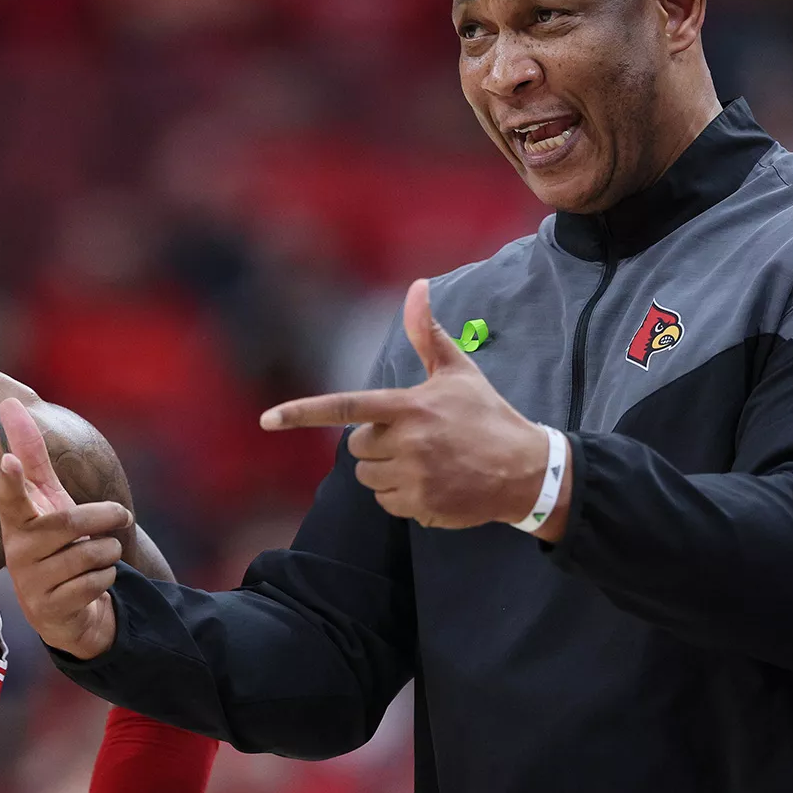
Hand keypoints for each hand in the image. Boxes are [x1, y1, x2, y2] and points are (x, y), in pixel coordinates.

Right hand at [0, 398, 126, 658]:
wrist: (65, 610)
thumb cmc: (54, 542)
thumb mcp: (47, 499)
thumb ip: (32, 456)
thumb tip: (11, 402)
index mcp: (17, 522)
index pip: (11, 497)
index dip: (10, 480)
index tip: (8, 462)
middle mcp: (18, 552)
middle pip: (69, 522)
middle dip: (104, 517)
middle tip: (121, 516)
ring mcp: (31, 584)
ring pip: (89, 553)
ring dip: (108, 552)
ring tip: (101, 555)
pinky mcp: (50, 611)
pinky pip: (95, 583)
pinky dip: (106, 578)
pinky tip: (93, 583)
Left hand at [261, 278, 567, 533]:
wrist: (526, 470)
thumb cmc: (487, 416)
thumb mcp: (458, 372)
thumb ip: (427, 334)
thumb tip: (416, 286)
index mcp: (409, 406)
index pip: (345, 407)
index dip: (301, 413)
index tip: (267, 420)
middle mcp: (407, 441)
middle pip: (357, 447)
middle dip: (377, 444)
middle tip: (414, 439)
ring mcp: (413, 476)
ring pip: (368, 477)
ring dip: (387, 472)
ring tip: (425, 462)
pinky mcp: (421, 506)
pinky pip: (386, 502)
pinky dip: (402, 496)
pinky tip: (433, 484)